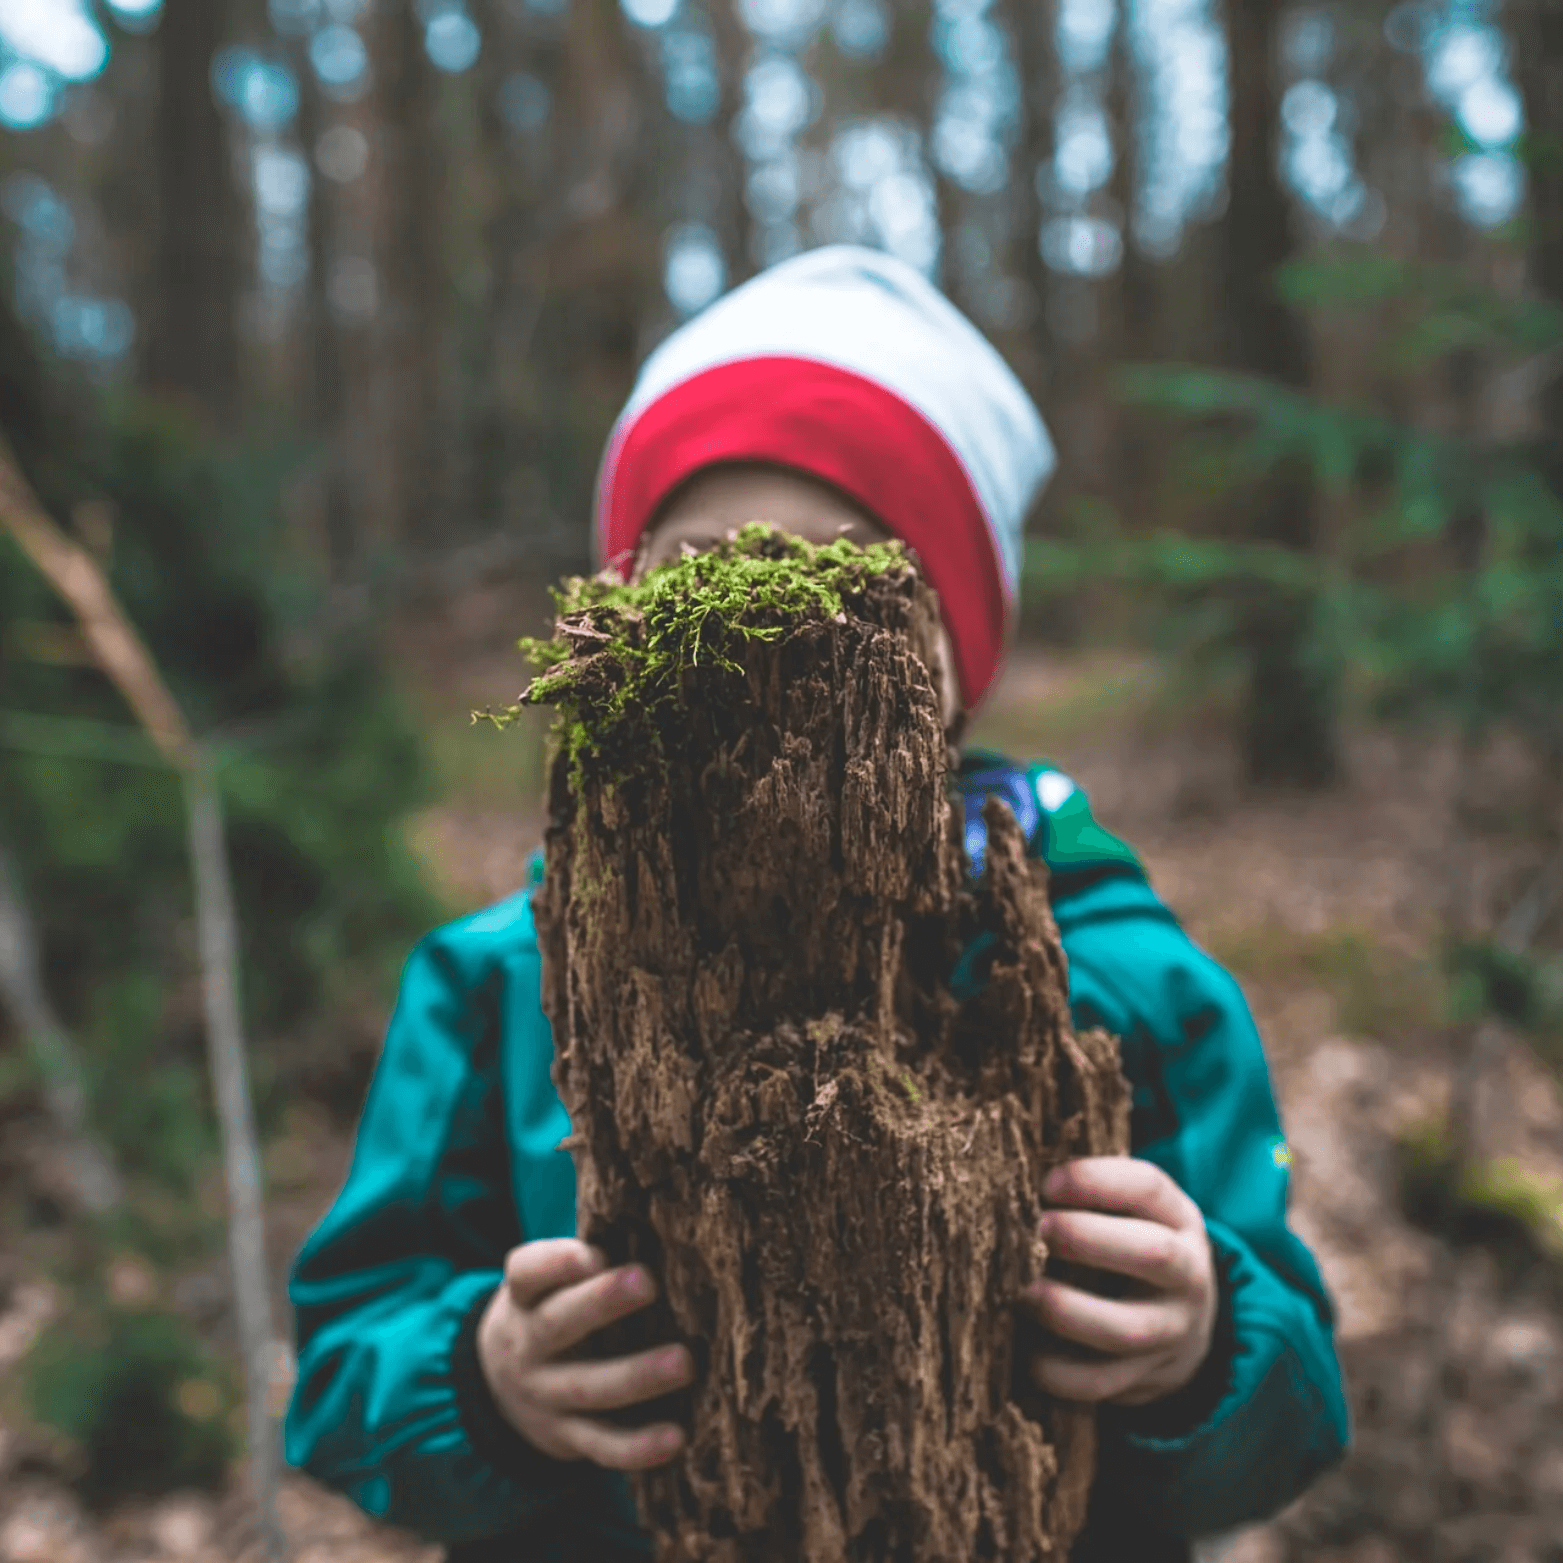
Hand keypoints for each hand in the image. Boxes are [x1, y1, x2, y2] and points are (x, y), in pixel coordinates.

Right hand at [477, 1238, 694, 1469]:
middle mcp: (527, 1346)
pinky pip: (602, 1445)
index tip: (593, 1253)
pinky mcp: (566, 1437)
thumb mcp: (547, 1284)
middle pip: (557, 1323)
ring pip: (587, 1387)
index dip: (557, 1262)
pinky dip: (638, 1446)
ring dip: (636, 1376)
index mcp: (522, 1298)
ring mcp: (544, 1396)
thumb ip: (586, 1263)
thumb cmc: (550, 1310)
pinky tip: (676, 1438)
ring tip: (683, 1362)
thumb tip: (657, 1234)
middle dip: (601, 1303)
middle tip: (647, 1282)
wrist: (495, 1385)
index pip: (527, 1273)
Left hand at [1021, 1157, 1216, 1407]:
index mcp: (1178, 1219)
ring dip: (1063, 1309)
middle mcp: (1187, 1275)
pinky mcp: (1146, 1378)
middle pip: (1152, 1253)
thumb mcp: (1132, 1210)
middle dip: (1084, 1238)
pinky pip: (1099, 1382)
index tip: (1046, 1183)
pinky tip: (1024, 1346)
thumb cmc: (1131, 1244)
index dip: (1094, 1181)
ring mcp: (1171, 1332)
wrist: (1184, 1322)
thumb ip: (1089, 1193)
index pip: (1148, 1188)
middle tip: (1034, 1231)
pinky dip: (1055, 1369)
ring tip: (1020, 1292)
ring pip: (1125, 1328)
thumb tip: (1013, 1183)